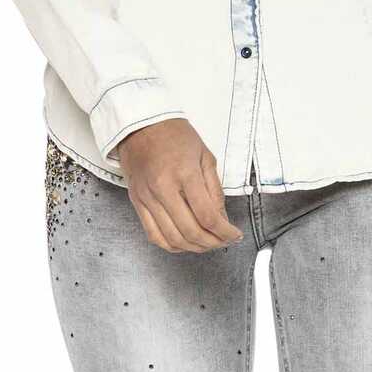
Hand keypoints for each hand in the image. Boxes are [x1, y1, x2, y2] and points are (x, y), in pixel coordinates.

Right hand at [116, 118, 244, 252]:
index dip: (224, 232)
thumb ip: (214, 189)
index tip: (234, 235)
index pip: (207, 215)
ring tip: (207, 243)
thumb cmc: (174, 134)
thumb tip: (221, 218)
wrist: (141, 124)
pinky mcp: (137, 202)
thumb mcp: (204, 155)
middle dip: (212, 242)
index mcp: (184, 172)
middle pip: (190, 231)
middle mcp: (163, 188)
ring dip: (194, 247)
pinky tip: (184, 242)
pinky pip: (154, 235)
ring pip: (172, 238)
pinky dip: (171, 245)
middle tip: (223, 241)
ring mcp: (147, 197)